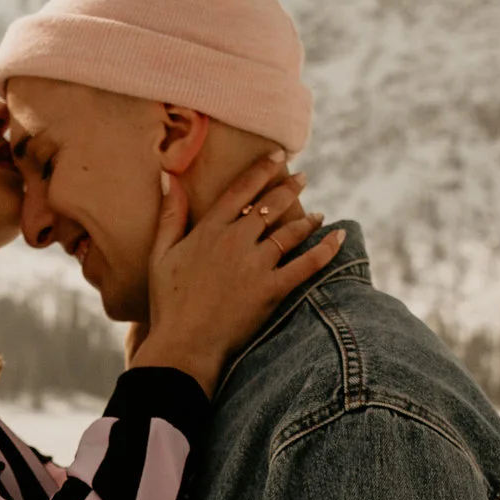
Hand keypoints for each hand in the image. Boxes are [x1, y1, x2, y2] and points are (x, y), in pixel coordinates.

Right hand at [130, 152, 344, 393]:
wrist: (184, 343)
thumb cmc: (168, 302)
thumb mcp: (160, 255)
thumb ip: (170, 216)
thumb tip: (170, 179)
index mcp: (210, 230)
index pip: (241, 190)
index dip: (262, 170)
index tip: (278, 156)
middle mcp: (236, 240)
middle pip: (270, 206)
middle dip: (290, 188)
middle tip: (303, 178)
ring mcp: (256, 264)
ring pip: (290, 232)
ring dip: (308, 219)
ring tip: (319, 213)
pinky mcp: (272, 289)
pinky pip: (306, 265)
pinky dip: (326, 250)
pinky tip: (339, 238)